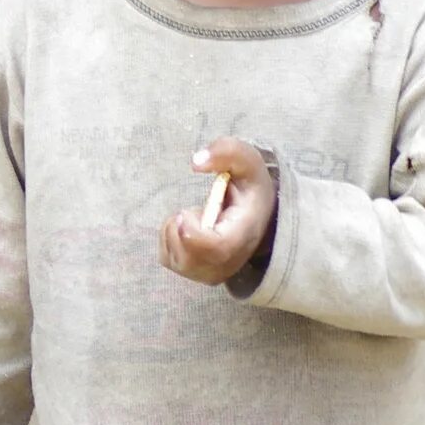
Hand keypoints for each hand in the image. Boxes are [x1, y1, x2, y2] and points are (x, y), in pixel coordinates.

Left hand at [161, 138, 271, 285]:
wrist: (258, 215)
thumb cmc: (249, 186)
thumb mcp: (246, 161)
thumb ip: (226, 151)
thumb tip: (195, 162)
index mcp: (243, 235)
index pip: (216, 249)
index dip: (194, 234)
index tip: (184, 212)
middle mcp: (227, 263)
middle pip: (189, 259)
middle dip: (180, 227)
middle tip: (198, 209)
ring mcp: (209, 273)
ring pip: (173, 256)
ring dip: (175, 229)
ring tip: (200, 218)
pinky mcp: (192, 273)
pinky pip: (166, 256)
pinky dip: (170, 238)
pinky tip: (191, 228)